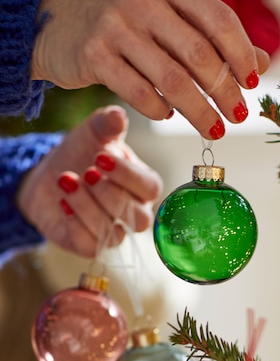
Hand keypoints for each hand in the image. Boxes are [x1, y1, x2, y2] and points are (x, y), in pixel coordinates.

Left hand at [16, 105, 162, 257]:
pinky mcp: (90, 245)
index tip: (101, 156)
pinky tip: (62, 203)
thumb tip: (119, 115)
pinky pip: (90, 244)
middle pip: (137, 217)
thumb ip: (107, 124)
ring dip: (87, 206)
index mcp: (143, 184)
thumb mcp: (93, 133)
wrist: (48, 174)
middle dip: (109, 194)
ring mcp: (114, 232)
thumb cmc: (81, 152)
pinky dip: (74, 223)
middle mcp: (135, 212)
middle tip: (86, 172)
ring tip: (65, 181)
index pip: (150, 187)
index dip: (127, 175)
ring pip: (113, 232)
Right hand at [31, 0, 270, 137]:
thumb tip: (261, 63)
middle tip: (238, 115)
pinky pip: (141, 95)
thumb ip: (211, 35)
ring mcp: (114, 25)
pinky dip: (162, 111)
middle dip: (225, 91)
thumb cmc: (123, 23)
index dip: (241, 54)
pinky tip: (170, 115)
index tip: (252, 82)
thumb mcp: (166, 16)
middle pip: (199, 54)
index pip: (219, 18)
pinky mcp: (94, 56)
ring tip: (215, 129)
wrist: (53, 25)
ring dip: (200, 111)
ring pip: (173, 81)